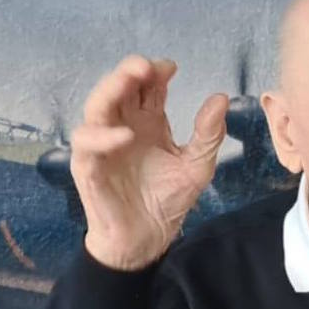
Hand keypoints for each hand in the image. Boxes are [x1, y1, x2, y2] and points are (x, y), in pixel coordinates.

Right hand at [71, 54, 229, 269]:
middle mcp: (122, 127)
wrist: (147, 241)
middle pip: (118, 87)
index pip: (146, 86)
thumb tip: (221, 98)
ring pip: (96, 107)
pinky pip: (87, 145)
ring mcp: (103, 146)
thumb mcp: (196, 167)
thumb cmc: (166, 202)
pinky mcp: (89, 168)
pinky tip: (124, 135)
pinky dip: (102, 137)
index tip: (170, 67)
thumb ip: (208, 134)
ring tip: (129, 81)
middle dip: (129, 71)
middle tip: (146, 66)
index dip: (154, 71)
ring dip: (110, 90)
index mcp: (147, 122)